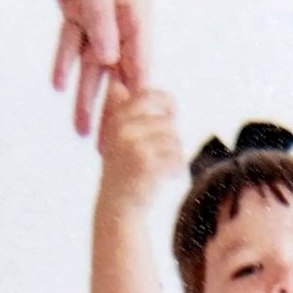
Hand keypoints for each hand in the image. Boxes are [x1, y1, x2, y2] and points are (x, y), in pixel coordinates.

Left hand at [52, 0, 149, 139]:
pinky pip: (71, 41)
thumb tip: (110, 58)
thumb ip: (103, 21)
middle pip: (117, 73)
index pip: (139, 63)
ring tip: (81, 130)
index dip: (136, 98)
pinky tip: (59, 87)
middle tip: (106, 145)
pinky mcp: (76, 8)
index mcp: (134, 11)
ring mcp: (97, 14)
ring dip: (85, 97)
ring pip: (92, 64)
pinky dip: (64, 63)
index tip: (133, 130)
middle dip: (111, 110)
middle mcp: (120, 18)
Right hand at [96, 81, 184, 207]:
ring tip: (162, 169)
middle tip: (169, 149)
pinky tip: (166, 178)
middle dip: (172, 135)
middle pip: (167, 119)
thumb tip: (117, 82)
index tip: (171, 112)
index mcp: (117, 119)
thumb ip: (120, 112)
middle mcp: (124, 129)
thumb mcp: (115, 139)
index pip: (148, 94)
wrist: (119, 209)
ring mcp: (135, 146)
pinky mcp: (149, 164)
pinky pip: (177, 157)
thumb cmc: (123, 173)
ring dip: (175, 155)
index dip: (165, 101)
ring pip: (175, 139)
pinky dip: (177, 169)